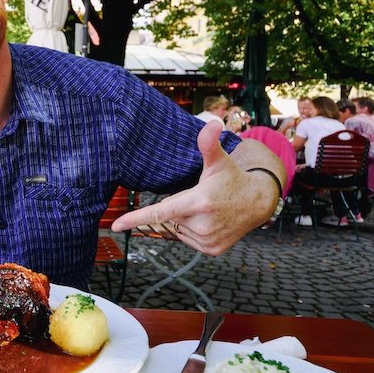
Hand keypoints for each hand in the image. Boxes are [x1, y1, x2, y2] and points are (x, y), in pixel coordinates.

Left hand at [111, 119, 279, 254]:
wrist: (258, 203)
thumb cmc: (232, 179)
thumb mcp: (219, 161)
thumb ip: (208, 144)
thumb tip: (211, 122)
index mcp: (199, 202)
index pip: (160, 212)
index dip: (136, 219)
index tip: (115, 226)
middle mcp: (202, 224)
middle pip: (171, 216)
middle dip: (179, 206)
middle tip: (201, 198)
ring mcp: (208, 240)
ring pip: (179, 229)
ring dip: (187, 219)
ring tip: (209, 209)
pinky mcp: (212, 250)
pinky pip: (189, 239)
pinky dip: (194, 231)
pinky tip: (211, 221)